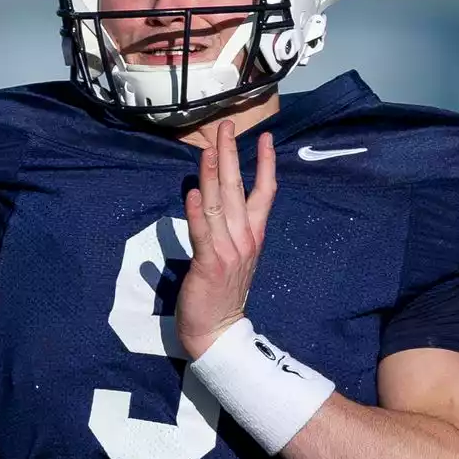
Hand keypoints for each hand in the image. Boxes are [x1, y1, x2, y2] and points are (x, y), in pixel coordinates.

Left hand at [176, 121, 276, 360]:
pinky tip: (193, 192)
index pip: (265, 192)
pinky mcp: (209, 263)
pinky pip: (202, 232)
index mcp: (253, 235)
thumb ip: (226, 228)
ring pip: (220, 204)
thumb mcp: (234, 255)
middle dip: (232, 154)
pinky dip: (197, 212)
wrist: (219, 332)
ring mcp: (228, 250)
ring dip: (213, 174)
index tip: (266, 137)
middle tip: (226, 126)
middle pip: (239, 188)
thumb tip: (210, 198)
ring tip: (208, 148)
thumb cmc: (222, 292)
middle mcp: (245, 238)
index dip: (266, 163)